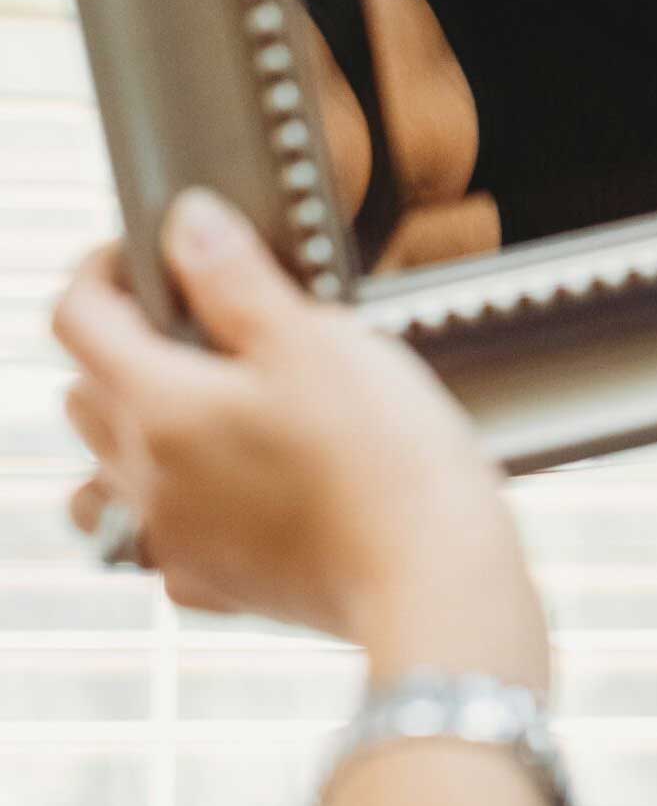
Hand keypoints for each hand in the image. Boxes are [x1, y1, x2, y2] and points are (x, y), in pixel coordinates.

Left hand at [53, 190, 546, 689]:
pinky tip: (235, 482)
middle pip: (84, 394)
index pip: (79, 320)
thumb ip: (236, 279)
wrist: (428, 574)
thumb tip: (185, 222)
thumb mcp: (314, 338)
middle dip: (121, 341)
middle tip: (199, 315)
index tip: (145, 249)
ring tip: (209, 403)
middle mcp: (143, 480)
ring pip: (102, 476)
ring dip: (129, 431)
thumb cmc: (381, 453)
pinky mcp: (213, 583)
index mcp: (158, 408)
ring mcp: (173, 540)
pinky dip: (173, 503)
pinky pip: (155, 537)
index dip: (102, 269)